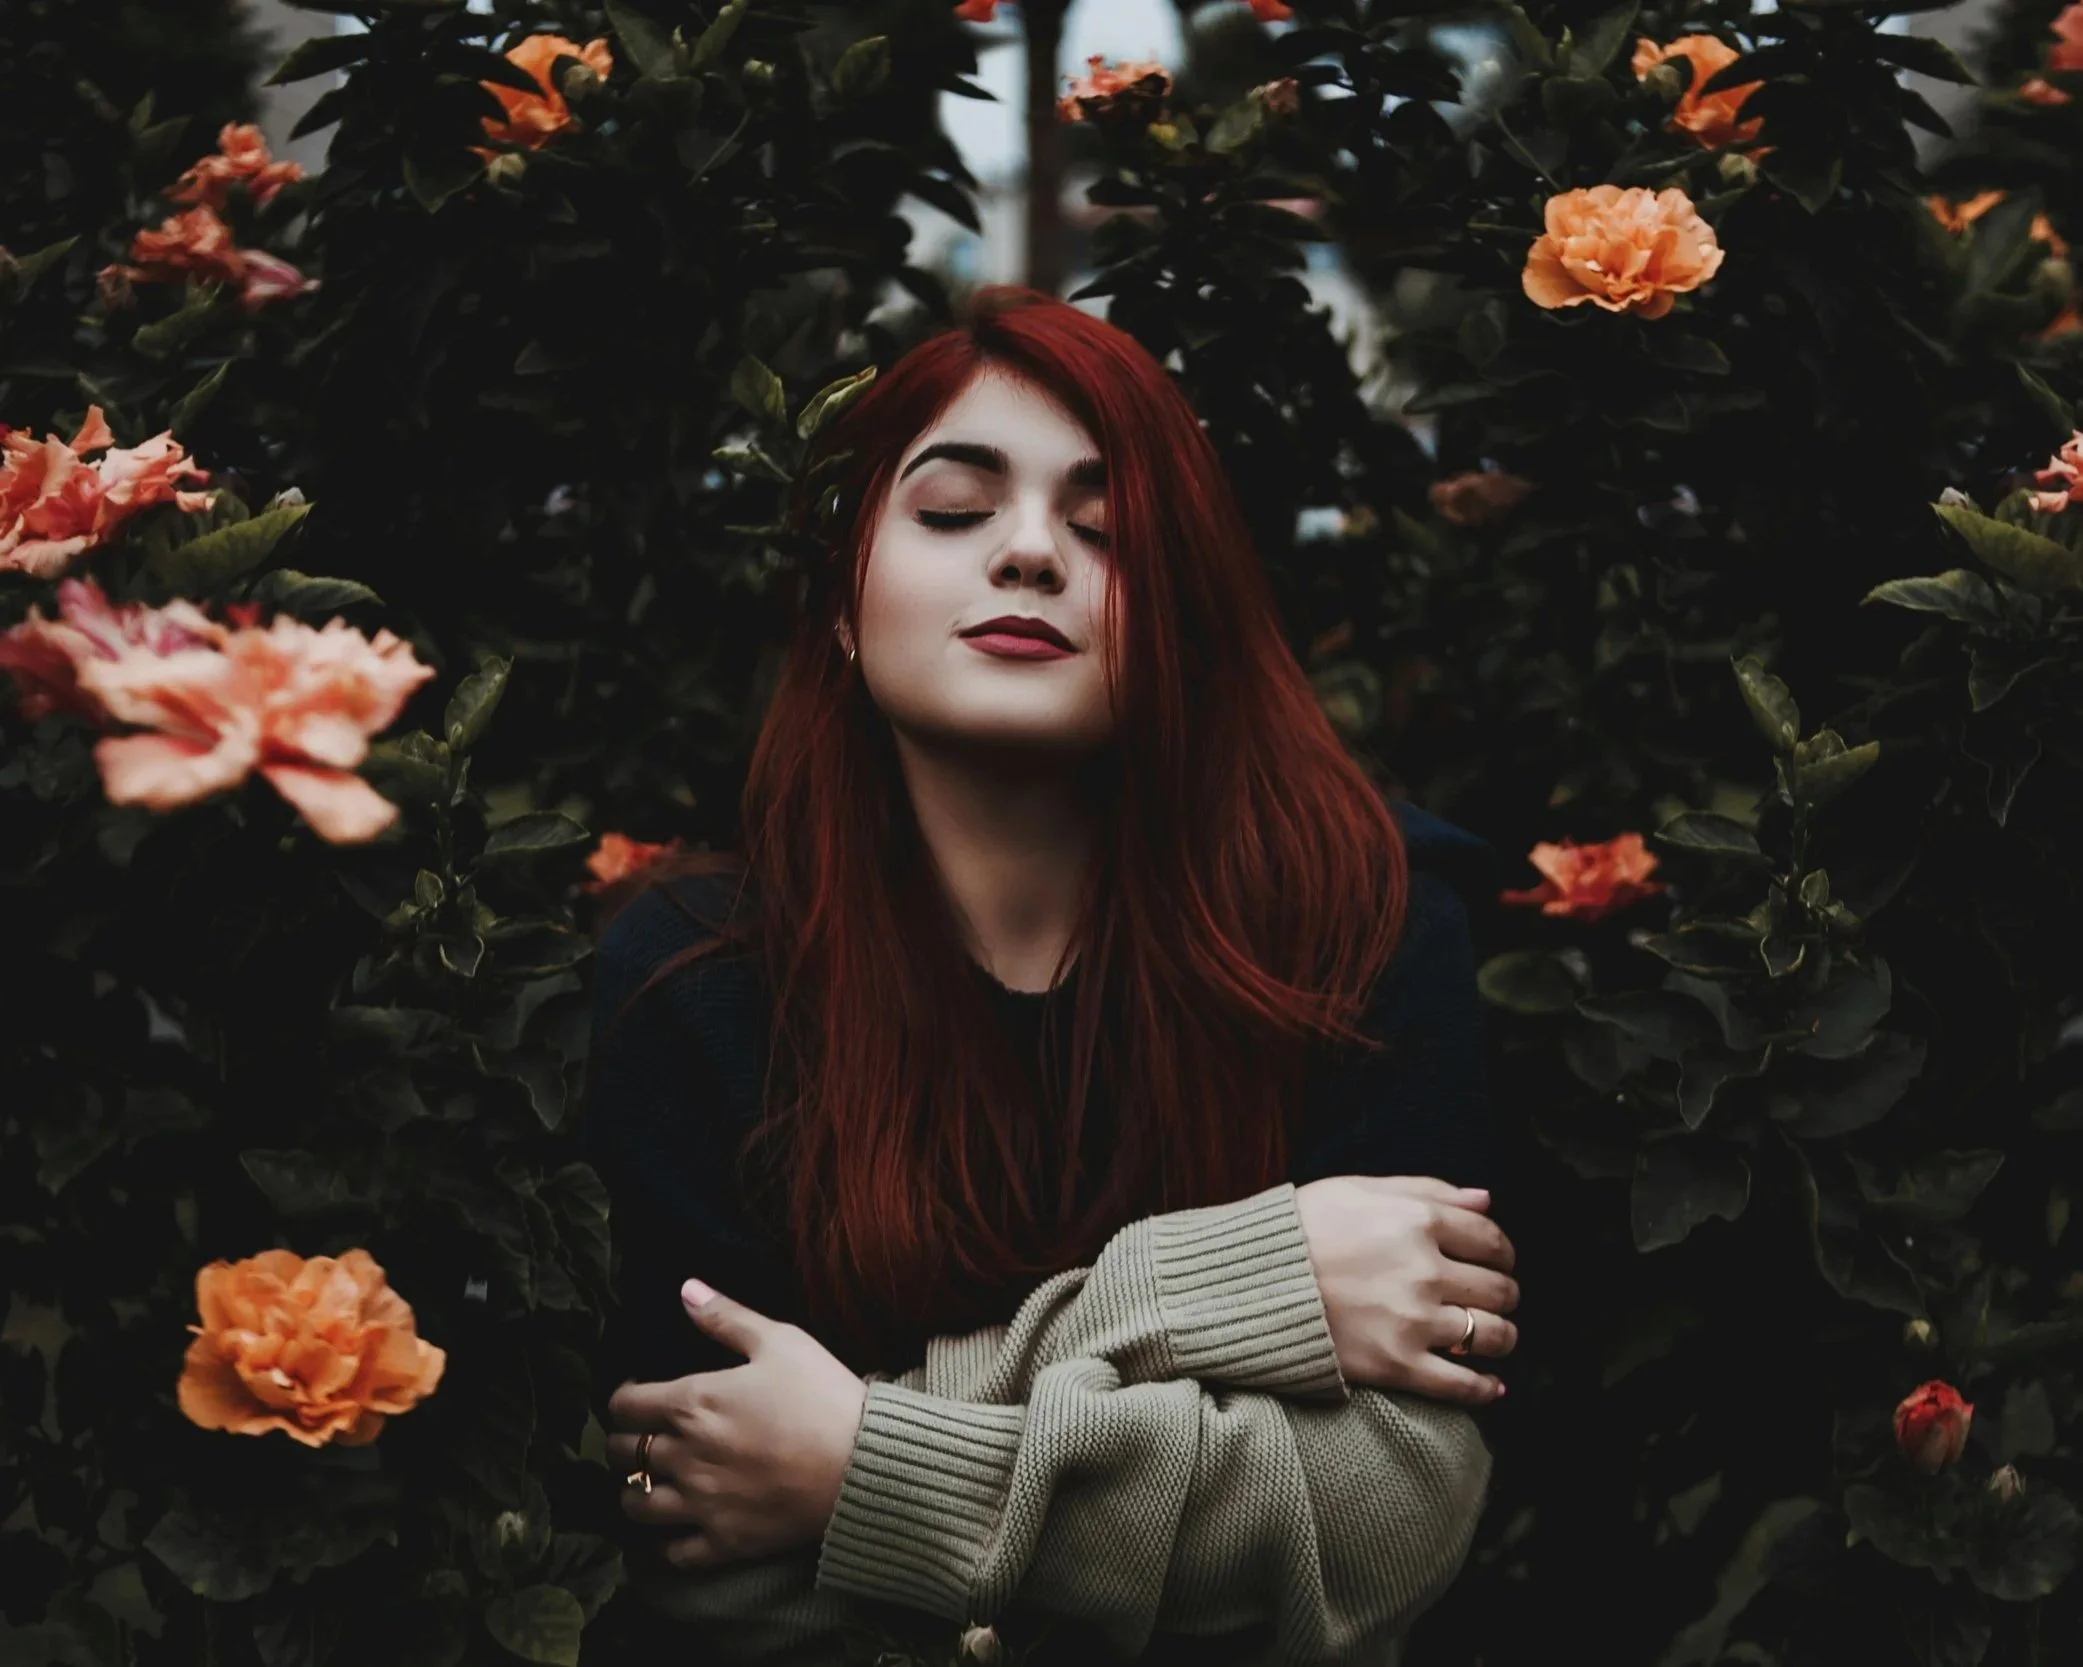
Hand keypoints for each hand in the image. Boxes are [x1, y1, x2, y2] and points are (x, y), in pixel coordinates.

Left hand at [605, 1279, 869, 1570]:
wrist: (864, 1465)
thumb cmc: (824, 1396)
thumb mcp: (780, 1341)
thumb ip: (726, 1316)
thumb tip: (685, 1289)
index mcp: (693, 1403)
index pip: (623, 1405)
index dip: (622, 1398)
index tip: (637, 1394)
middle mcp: (685, 1455)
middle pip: (622, 1454)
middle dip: (622, 1442)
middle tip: (640, 1436)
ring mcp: (702, 1503)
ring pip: (635, 1505)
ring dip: (633, 1493)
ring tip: (646, 1484)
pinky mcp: (724, 1541)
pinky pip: (672, 1553)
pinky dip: (663, 1545)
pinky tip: (670, 1532)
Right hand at [1294, 1175, 1519, 1405]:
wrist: (1248, 1282)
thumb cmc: (1300, 1228)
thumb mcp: (1358, 1189)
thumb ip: (1427, 1189)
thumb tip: (1485, 1200)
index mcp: (1417, 1221)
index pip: (1490, 1238)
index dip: (1503, 1251)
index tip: (1498, 1260)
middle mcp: (1424, 1271)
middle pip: (1498, 1288)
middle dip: (1505, 1293)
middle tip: (1496, 1298)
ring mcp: (1412, 1321)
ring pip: (1490, 1335)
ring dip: (1502, 1337)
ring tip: (1496, 1337)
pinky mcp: (1396, 1365)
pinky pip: (1461, 1384)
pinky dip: (1484, 1388)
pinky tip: (1491, 1385)